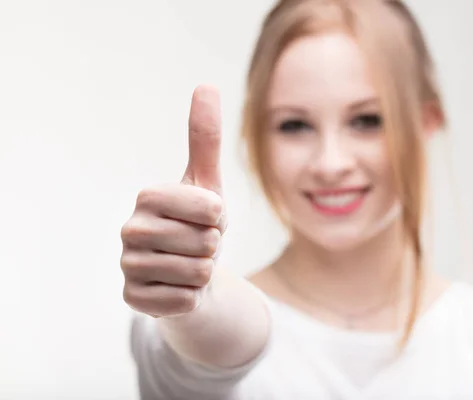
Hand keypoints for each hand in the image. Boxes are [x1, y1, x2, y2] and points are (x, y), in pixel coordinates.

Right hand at [121, 86, 224, 317]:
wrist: (189, 270)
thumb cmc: (199, 223)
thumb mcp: (208, 182)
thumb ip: (205, 137)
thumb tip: (205, 85)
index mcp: (148, 197)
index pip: (210, 208)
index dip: (219, 217)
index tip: (206, 217)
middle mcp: (130, 230)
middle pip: (206, 243)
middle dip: (213, 246)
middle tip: (198, 244)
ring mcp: (129, 267)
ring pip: (198, 273)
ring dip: (205, 272)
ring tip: (190, 264)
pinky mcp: (133, 299)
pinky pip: (185, 300)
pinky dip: (193, 296)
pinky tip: (178, 287)